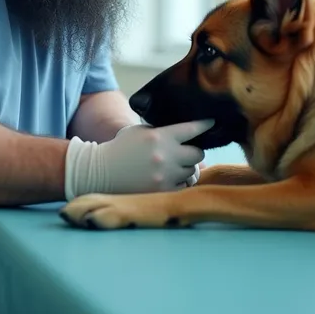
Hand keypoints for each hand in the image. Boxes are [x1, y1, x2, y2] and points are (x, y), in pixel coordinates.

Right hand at [64, 119, 213, 200]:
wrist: (101, 172)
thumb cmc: (122, 148)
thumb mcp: (141, 131)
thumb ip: (163, 131)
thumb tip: (187, 133)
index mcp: (161, 136)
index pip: (192, 129)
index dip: (205, 124)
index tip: (213, 122)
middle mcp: (166, 155)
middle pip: (198, 153)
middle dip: (193, 152)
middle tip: (185, 152)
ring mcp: (166, 175)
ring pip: (192, 172)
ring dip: (186, 169)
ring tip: (173, 167)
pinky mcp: (162, 192)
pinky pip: (183, 187)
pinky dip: (179, 184)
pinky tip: (169, 180)